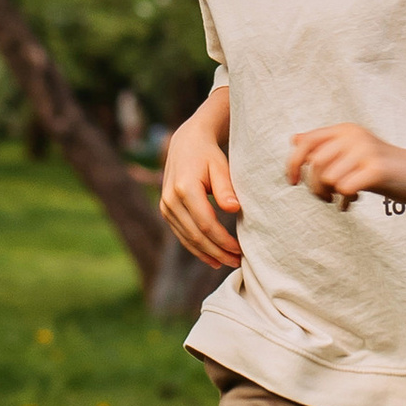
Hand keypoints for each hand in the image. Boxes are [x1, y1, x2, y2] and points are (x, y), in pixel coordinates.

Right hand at [160, 104, 243, 269]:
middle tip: (237, 261)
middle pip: (196, 235)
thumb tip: (234, 209)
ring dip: (207, 254)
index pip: (206, 224)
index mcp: (185, 188)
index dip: (223, 240)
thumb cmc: (208, 155)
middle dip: (217, 252)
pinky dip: (196, 248)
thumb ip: (226, 188)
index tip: (239, 249)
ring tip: (227, 262)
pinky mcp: (166, 211)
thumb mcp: (220, 166)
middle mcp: (170, 200)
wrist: (186, 143)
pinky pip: (181, 234)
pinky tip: (211, 257)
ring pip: (187, 239)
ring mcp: (165, 206)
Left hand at [286, 123, 405, 204]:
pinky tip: (351, 203)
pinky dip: (344, 200)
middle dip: (313, 186)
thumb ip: (324, 145)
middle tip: (325, 197)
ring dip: (329, 194)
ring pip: (327, 177)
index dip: (292, 164)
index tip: (293, 182)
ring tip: (341, 198)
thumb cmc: (381, 165)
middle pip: (314, 164)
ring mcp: (366, 151)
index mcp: (345, 130)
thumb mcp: (352, 150)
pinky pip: (345, 188)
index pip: (305, 143)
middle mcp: (354, 137)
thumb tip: (294, 138)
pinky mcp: (376, 169)